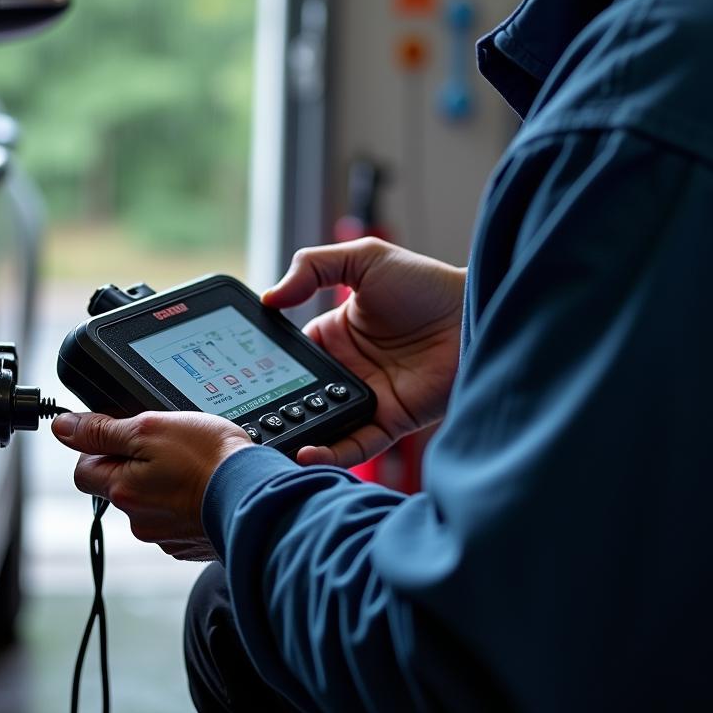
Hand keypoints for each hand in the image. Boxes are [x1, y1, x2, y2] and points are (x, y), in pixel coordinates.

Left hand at [53, 411, 250, 560]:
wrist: (258, 496)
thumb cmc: (210, 459)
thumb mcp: (151, 427)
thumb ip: (103, 430)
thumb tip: (63, 427)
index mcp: (122, 489)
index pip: (84, 469)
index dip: (99, 446)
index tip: (126, 434)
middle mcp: (138, 519)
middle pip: (117, 485)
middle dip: (134, 464)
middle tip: (169, 445)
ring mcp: (165, 535)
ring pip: (149, 500)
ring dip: (163, 481)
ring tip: (194, 464)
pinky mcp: (189, 543)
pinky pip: (175, 516)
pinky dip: (185, 500)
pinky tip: (205, 486)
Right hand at [263, 238, 464, 467]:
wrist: (474, 312)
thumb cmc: (425, 284)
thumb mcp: (364, 259)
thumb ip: (313, 267)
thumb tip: (269, 297)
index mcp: (334, 336)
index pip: (288, 358)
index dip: (264, 368)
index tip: (238, 379)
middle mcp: (346, 371)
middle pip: (299, 396)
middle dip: (273, 408)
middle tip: (245, 420)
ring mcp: (368, 399)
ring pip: (322, 425)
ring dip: (296, 435)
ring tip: (269, 443)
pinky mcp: (391, 422)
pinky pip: (356, 445)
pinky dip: (331, 454)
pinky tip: (308, 453)